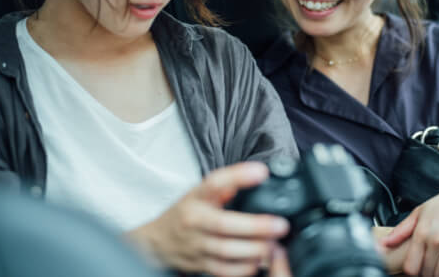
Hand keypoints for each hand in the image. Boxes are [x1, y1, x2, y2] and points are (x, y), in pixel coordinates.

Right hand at [127, 162, 289, 275]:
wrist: (157, 241)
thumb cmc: (185, 212)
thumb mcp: (200, 192)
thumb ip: (224, 185)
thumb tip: (253, 174)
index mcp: (195, 197)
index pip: (215, 182)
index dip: (238, 176)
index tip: (262, 172)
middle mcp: (194, 220)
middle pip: (224, 224)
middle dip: (256, 226)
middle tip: (281, 225)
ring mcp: (196, 245)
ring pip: (226, 251)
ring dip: (254, 249)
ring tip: (274, 244)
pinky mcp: (200, 265)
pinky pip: (225, 270)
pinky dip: (245, 268)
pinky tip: (260, 261)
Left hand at [380, 170, 438, 276]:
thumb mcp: (420, 212)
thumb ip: (402, 230)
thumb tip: (384, 243)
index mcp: (421, 232)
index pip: (411, 267)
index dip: (413, 273)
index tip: (418, 270)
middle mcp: (435, 239)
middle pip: (427, 273)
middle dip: (428, 274)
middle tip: (431, 270)